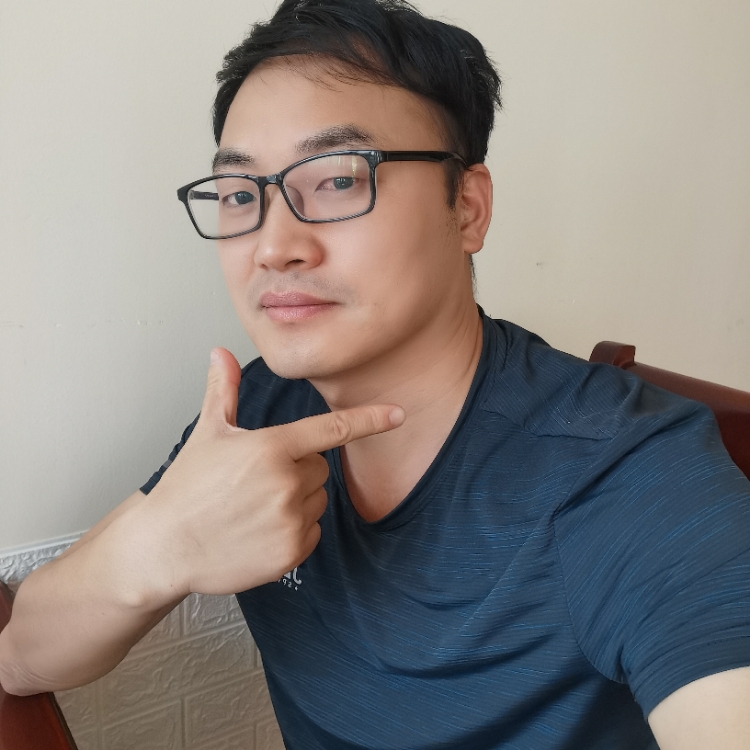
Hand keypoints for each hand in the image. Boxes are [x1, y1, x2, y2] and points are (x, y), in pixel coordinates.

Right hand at [147, 348, 404, 596]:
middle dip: (296, 469)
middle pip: (319, 468)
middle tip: (256, 481)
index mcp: (270, 447)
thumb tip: (220, 353)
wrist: (165, 547)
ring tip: (255, 507)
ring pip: (317, 500)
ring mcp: (290, 520)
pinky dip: (294, 531)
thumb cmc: (186, 487)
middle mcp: (286, 483)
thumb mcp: (206, 434)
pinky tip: (260, 531)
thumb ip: (222, 391)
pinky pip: (312, 531)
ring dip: (297, 501)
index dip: (369, 420)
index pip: (331, 429)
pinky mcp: (291, 552)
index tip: (398, 414)